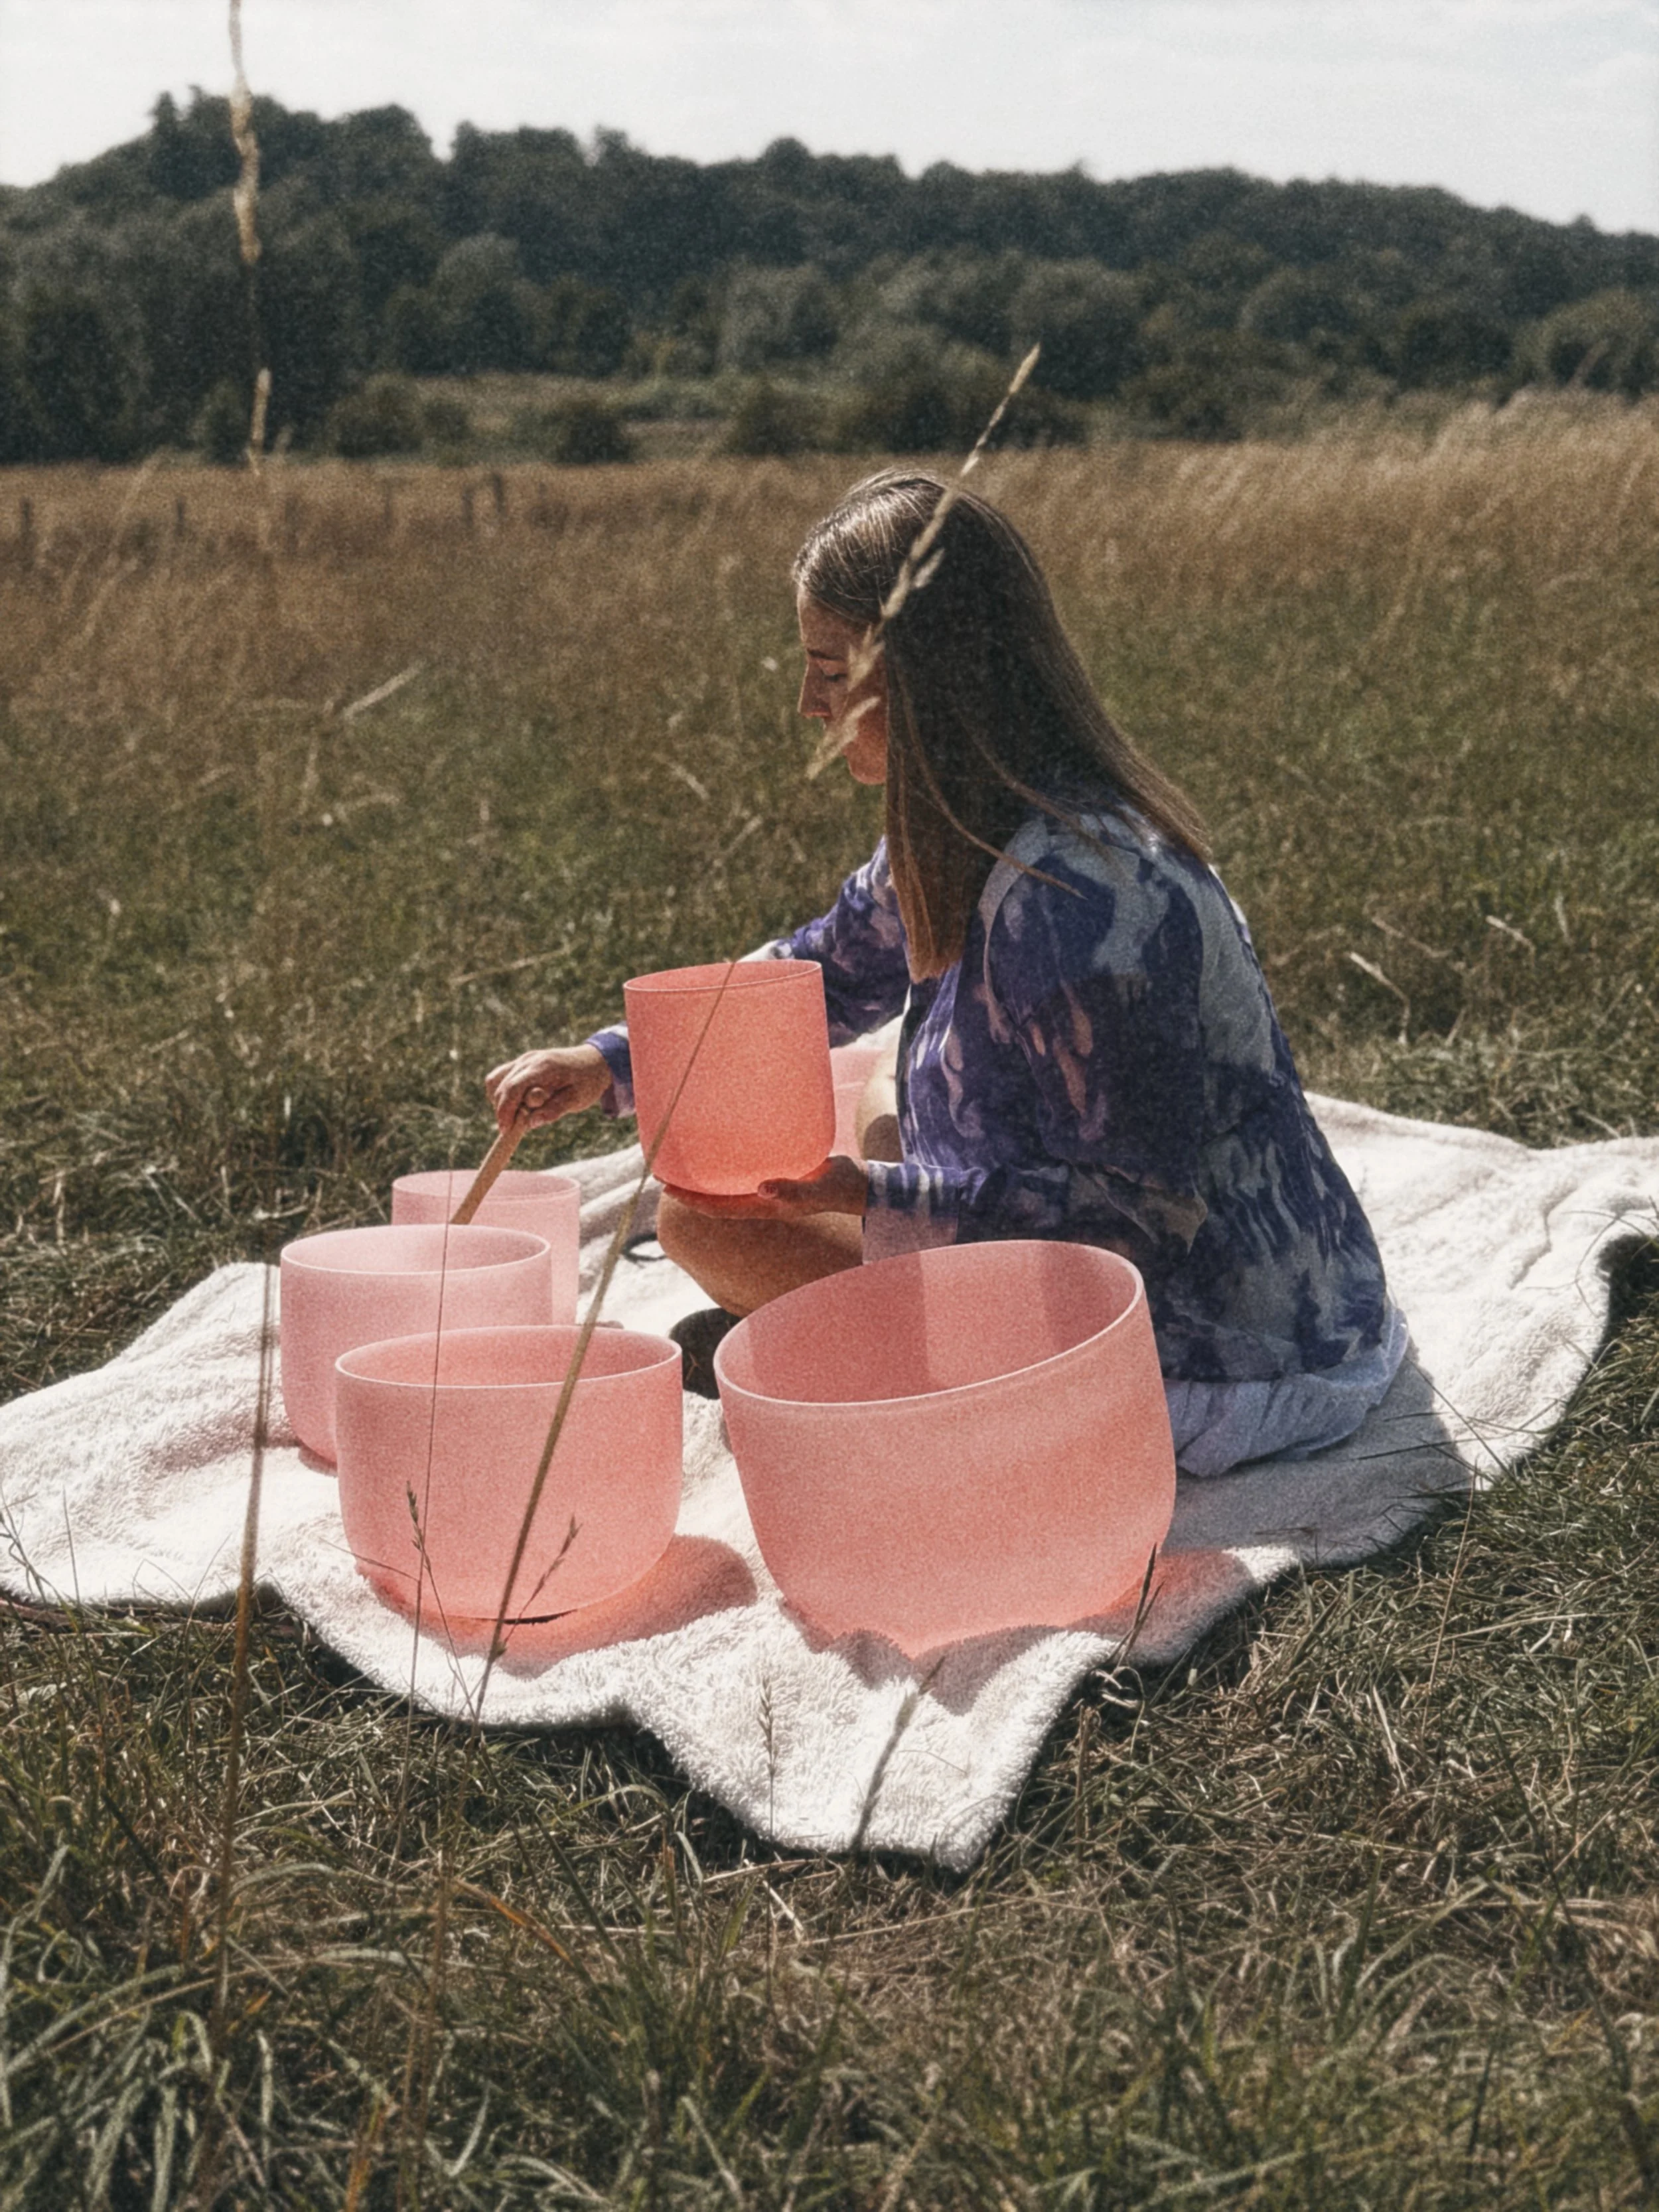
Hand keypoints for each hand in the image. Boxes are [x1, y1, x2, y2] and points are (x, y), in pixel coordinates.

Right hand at [485, 1044, 610, 1133]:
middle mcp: (529, 1060)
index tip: (506, 1131)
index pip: (513, 1088)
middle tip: (513, 1129)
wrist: (593, 1061)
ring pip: (495, 1080)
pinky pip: (499, 1077)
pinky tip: (516, 1105)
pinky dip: (501, 1093)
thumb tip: (530, 1124)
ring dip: (500, 1101)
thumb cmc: (587, 1082)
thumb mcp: (577, 1099)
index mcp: (543, 1067)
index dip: (505, 1111)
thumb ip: (554, 1110)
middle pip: (501, 1086)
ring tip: (519, 1114)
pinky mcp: (520, 1063)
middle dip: (503, 1110)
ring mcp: (523, 1059)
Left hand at [662, 1154, 869, 1219]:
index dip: (691, 1200)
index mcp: (767, 1206)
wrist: (864, 1186)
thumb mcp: (822, 1188)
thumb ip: (795, 1190)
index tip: (666, 1187)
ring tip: (681, 1159)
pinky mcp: (778, 1175)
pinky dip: (725, 1165)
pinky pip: (743, 1173)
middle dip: (688, 1188)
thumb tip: (762, 1189)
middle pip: (715, 1199)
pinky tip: (719, 1149)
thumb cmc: (844, 1187)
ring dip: (703, 1177)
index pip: (719, 1208)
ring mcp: (769, 1190)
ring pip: (727, 1187)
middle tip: (661, 1167)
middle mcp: (763, 1200)